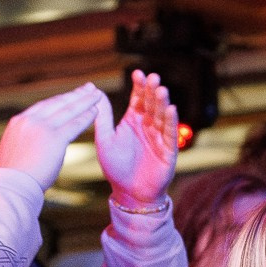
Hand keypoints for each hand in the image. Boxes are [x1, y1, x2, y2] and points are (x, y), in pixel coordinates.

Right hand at [0, 82, 105, 189]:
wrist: (12, 186)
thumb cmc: (13, 178)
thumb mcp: (13, 152)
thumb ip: (22, 142)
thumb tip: (27, 145)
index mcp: (18, 122)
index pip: (44, 107)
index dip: (60, 100)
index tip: (71, 96)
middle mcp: (29, 120)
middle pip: (58, 103)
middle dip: (76, 95)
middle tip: (89, 87)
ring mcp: (42, 128)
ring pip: (68, 110)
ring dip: (85, 101)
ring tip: (97, 95)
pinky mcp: (54, 139)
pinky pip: (74, 124)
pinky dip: (87, 117)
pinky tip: (96, 112)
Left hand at [96, 69, 178, 205]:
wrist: (129, 193)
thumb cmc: (116, 168)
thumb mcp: (104, 140)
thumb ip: (102, 117)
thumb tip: (94, 91)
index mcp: (133, 121)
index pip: (138, 99)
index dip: (139, 86)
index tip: (137, 73)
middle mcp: (148, 126)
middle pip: (152, 104)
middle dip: (152, 91)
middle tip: (152, 77)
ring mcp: (159, 137)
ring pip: (163, 116)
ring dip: (163, 103)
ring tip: (161, 90)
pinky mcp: (168, 151)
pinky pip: (171, 134)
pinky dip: (172, 122)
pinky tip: (171, 110)